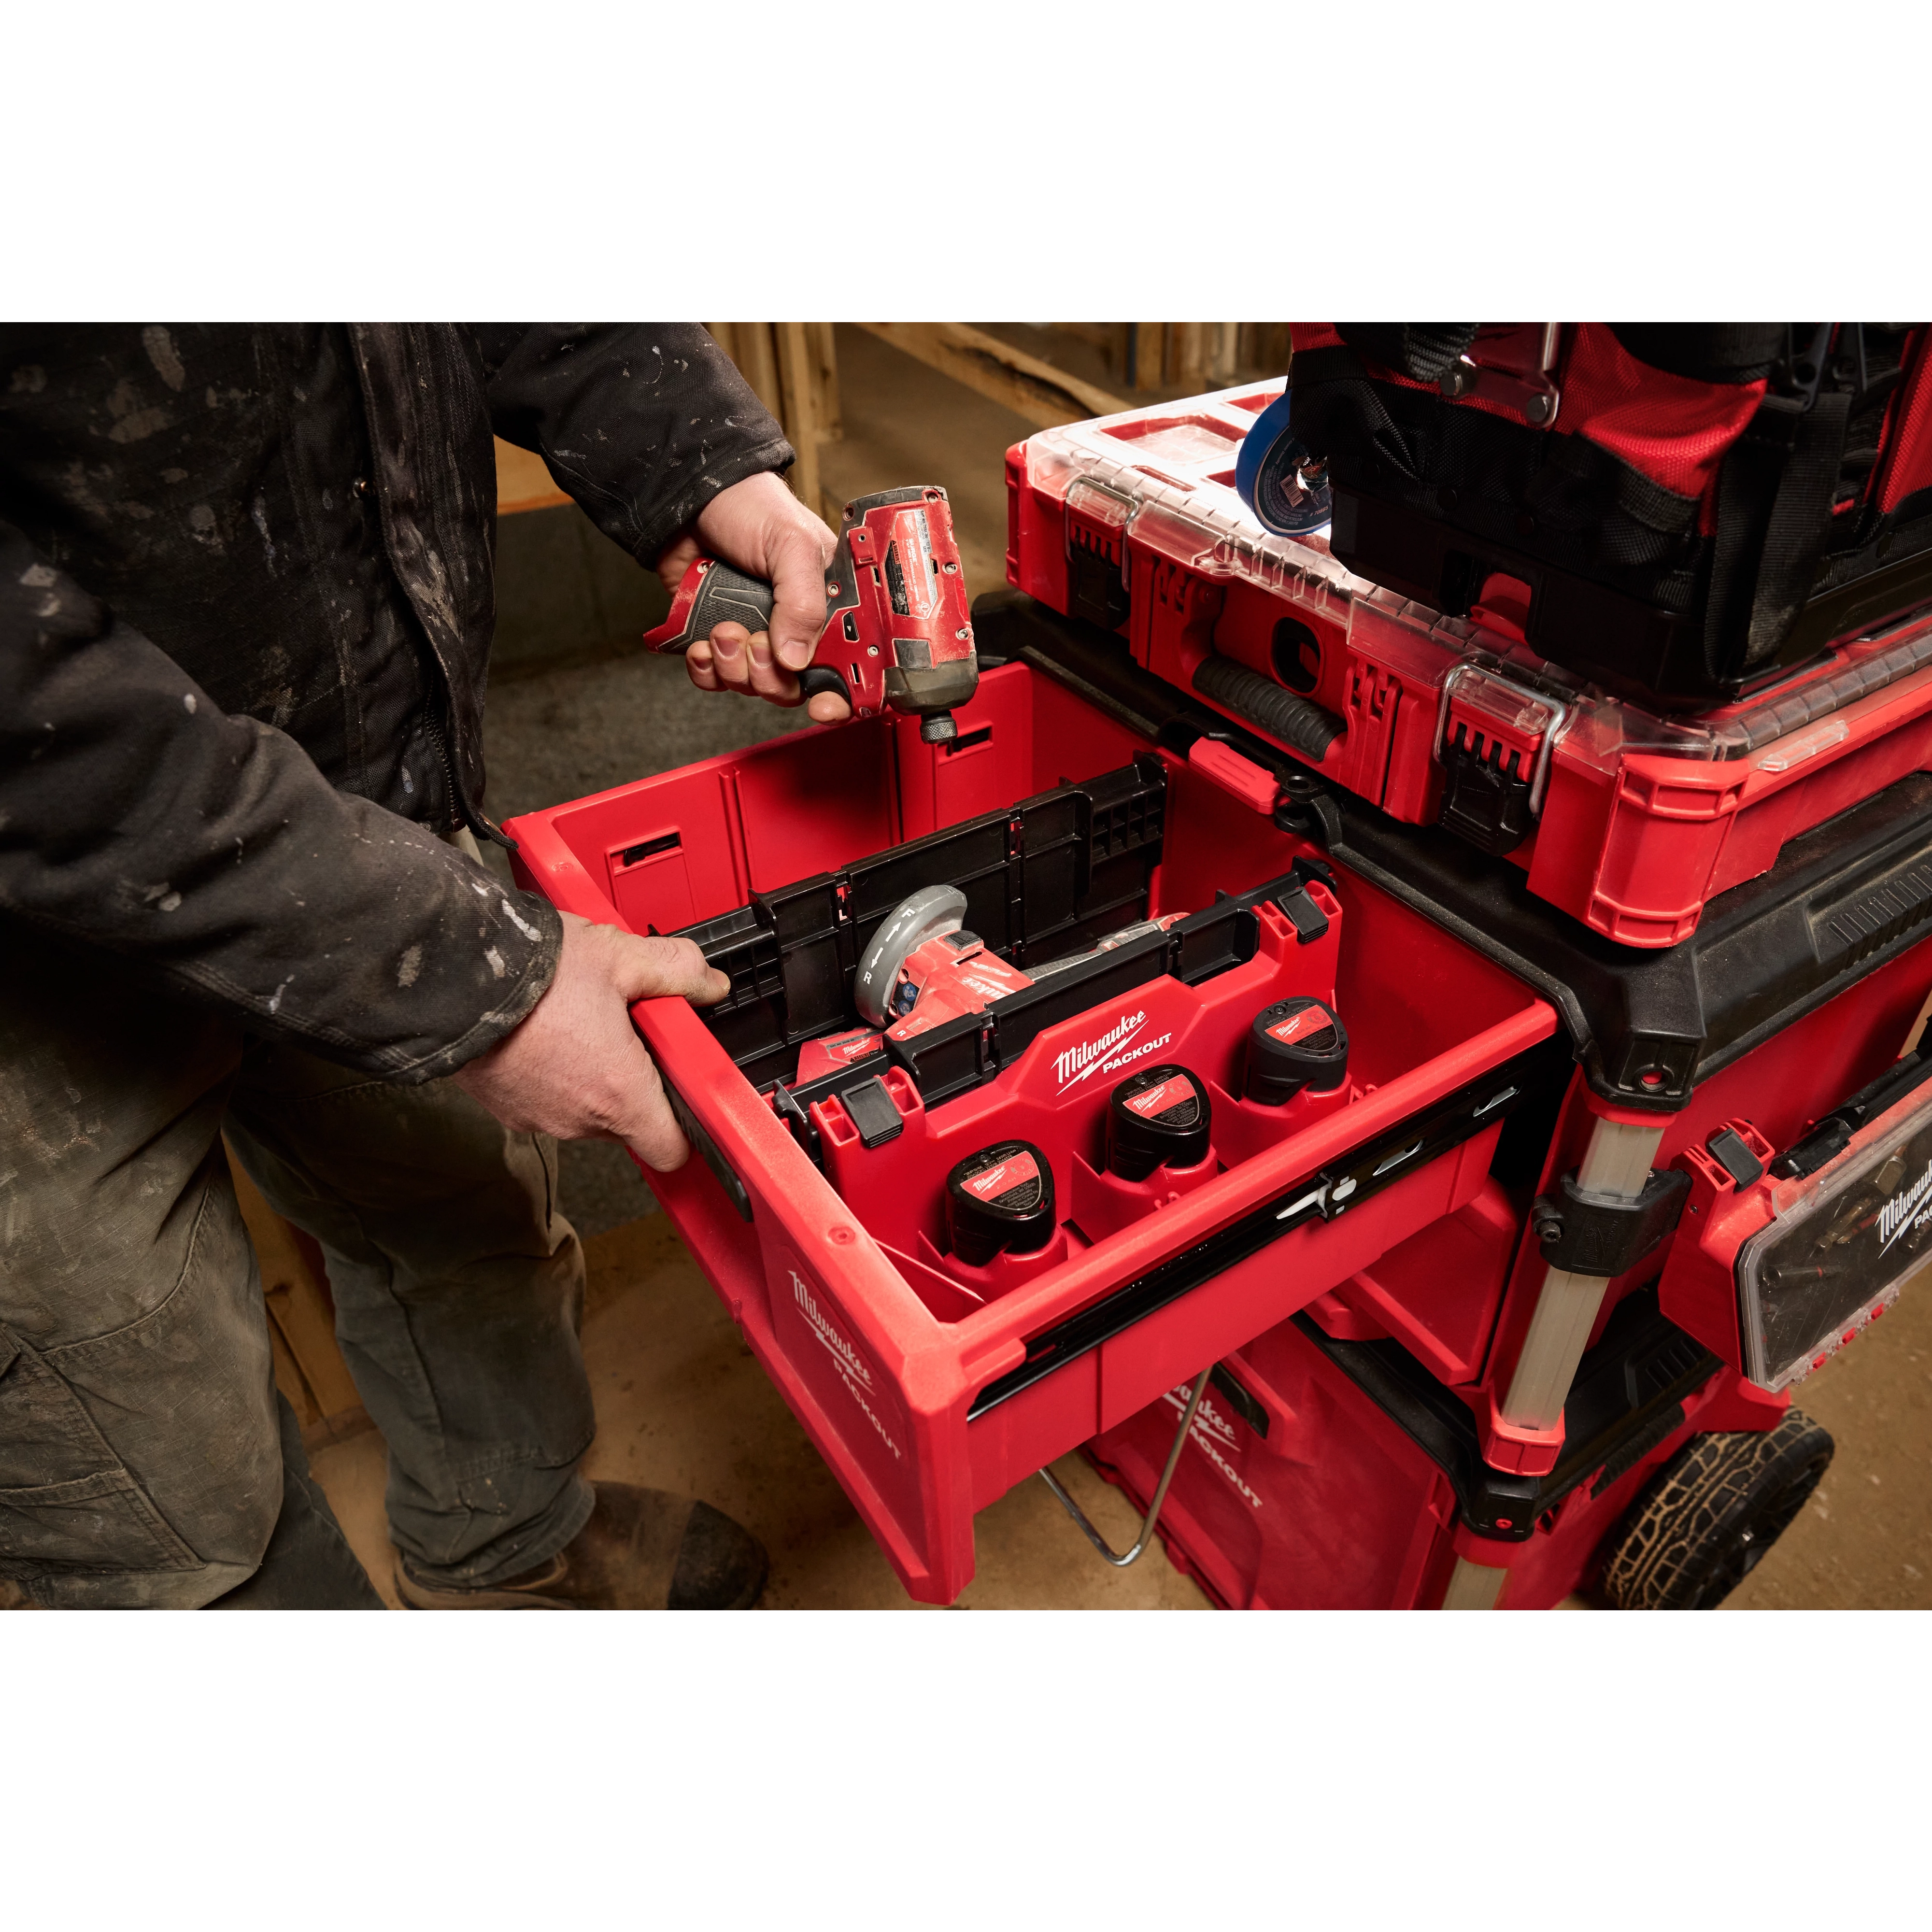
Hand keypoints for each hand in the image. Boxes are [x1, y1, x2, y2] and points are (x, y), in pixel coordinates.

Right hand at [452, 913, 729, 1171]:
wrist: (448, 973)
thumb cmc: (531, 973)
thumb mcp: (619, 956)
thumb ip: (676, 972)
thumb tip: (706, 982)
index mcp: (618, 1094)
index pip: (671, 1149)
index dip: (686, 1125)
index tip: (685, 1091)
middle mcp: (578, 1120)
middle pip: (629, 1121)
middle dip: (636, 1080)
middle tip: (630, 1028)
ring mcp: (537, 1118)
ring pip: (586, 1110)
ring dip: (592, 1073)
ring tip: (581, 1019)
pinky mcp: (504, 1108)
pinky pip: (547, 1099)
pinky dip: (554, 1073)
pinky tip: (547, 1028)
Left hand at [658, 470, 850, 722]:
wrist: (687, 498)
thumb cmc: (749, 506)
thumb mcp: (792, 544)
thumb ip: (803, 602)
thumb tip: (796, 659)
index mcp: (828, 604)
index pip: (847, 663)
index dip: (841, 693)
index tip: (824, 705)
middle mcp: (795, 626)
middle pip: (794, 687)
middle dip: (770, 676)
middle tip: (756, 643)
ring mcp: (755, 633)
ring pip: (752, 685)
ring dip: (733, 666)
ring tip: (722, 629)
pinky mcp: (717, 637)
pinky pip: (715, 678)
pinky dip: (706, 669)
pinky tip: (702, 643)